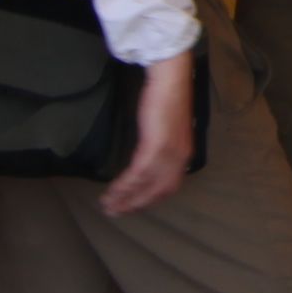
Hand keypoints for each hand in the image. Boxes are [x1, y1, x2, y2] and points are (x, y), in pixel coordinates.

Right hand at [98, 52, 199, 216]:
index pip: (167, 187)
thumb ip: (162, 147)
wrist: (171, 79)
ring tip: (108, 205)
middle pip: (156, 192)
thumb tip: (148, 160)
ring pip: (145, 185)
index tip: (132, 207)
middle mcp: (179, 159)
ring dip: (125, 198)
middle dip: (135, 205)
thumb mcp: (168, 129)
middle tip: (115, 213)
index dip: (149, 200)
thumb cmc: (167, 99)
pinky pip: (138, 173)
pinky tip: (112, 190)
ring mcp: (168, 153)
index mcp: (184, 156)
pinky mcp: (155, 145)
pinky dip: (125, 184)